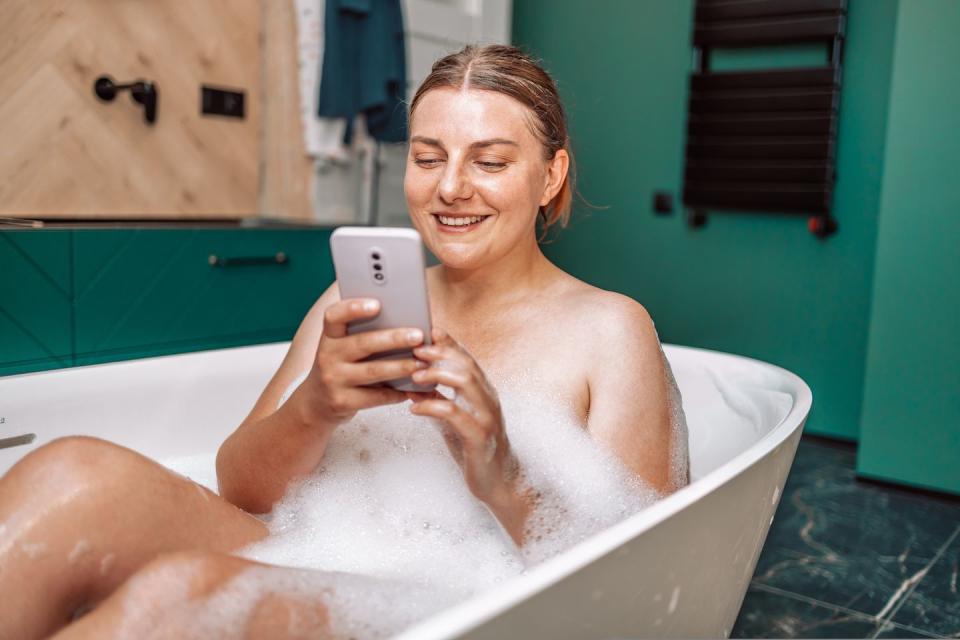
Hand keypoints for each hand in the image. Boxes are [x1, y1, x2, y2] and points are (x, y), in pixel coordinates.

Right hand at [300, 298, 427, 425]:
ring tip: (422, 363)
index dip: (353, 308)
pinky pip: (375, 397)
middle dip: (394, 339)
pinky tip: (411, 388)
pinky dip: (395, 393)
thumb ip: (364, 334)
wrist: (316, 403)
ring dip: (401, 367)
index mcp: (329, 336)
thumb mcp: (343, 348)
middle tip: (418, 335)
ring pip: (372, 371)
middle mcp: (328, 356)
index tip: (377, 304)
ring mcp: (333, 380)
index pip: (334, 316)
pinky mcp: (342, 402)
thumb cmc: (341, 367)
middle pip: (362, 343)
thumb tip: (406, 324)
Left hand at [408, 329, 524, 508]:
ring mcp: (487, 416)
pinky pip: (455, 414)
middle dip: (439, 354)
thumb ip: (439, 400)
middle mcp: (488, 399)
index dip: (449, 343)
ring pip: (465, 382)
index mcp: (484, 392)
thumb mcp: (454, 419)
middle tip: (414, 351)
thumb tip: (413, 384)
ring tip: (414, 377)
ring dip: (437, 374)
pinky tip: (414, 408)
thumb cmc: (474, 448)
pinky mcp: (479, 437)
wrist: (498, 482)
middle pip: (466, 364)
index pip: (467, 358)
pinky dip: (432, 407)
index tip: (429, 330)